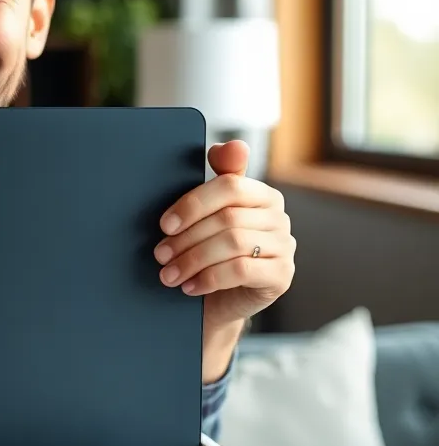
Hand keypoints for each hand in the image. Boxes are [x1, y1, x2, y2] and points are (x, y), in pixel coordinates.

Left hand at [153, 140, 295, 376]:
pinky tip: (189, 287)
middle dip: (186, 239)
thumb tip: (228, 146)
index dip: (193, 204)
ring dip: (193, 260)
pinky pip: (242, 271)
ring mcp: (285, 247)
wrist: (217, 300)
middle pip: (227, 218)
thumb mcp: (204, 217)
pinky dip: (209, 279)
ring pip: (233, 244)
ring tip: (168, 274)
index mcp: (261, 193)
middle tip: (160, 255)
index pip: (229, 186)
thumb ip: (214, 181)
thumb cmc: (208, 251)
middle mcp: (278, 216)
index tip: (164, 224)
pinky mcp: (282, 276)